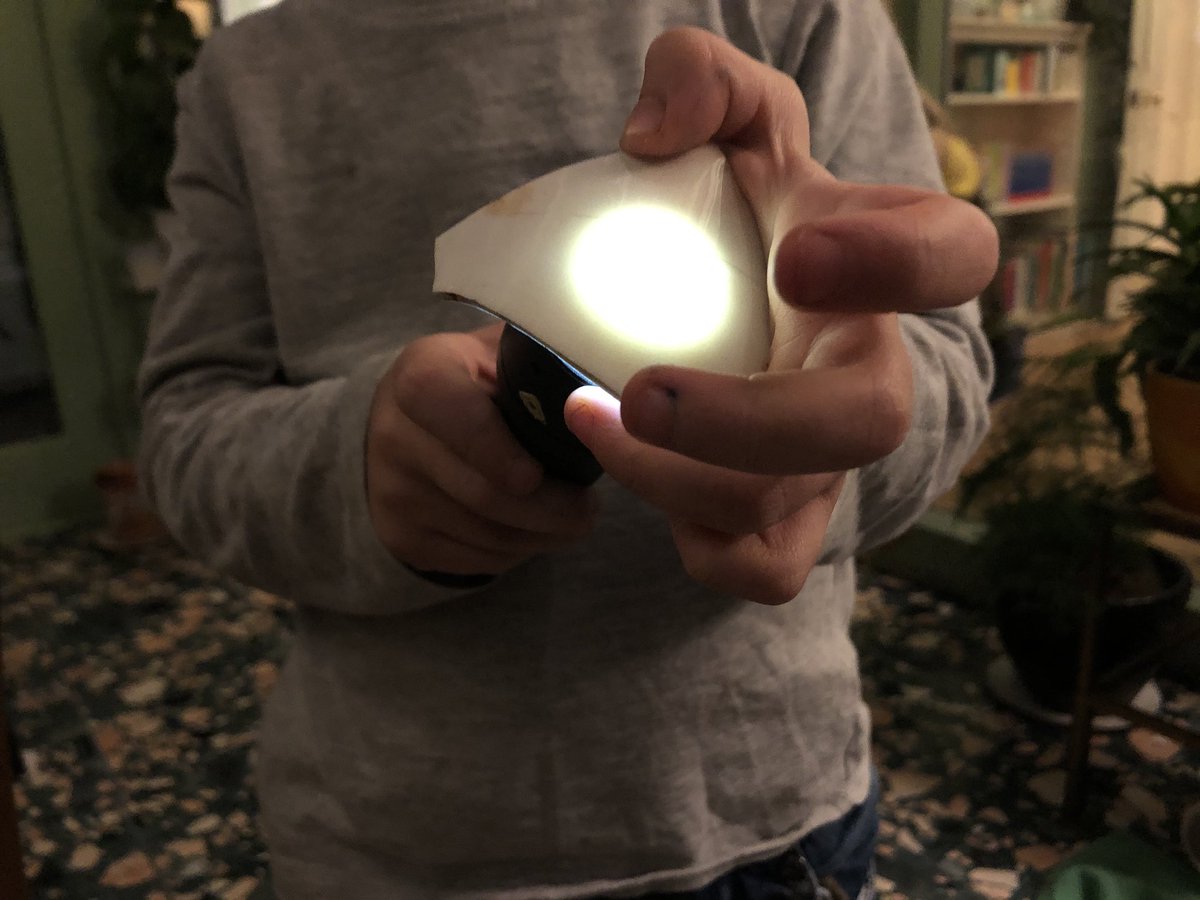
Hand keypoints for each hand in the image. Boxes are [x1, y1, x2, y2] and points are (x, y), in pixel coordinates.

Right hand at [367, 322, 595, 574]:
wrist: (404, 424)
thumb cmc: (475, 382)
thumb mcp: (499, 354)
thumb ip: (545, 362)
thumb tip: (614, 387)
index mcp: (421, 376)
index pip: (456, 417)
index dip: (497, 450)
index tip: (537, 475)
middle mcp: (394, 435)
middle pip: (483, 494)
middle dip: (549, 509)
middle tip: (589, 508)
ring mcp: (393, 493)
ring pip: (487, 534)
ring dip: (542, 535)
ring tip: (572, 517)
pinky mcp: (402, 538)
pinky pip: (478, 558)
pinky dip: (518, 550)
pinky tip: (534, 529)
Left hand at [566, 28, 997, 603]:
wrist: (730, 301)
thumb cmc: (741, 208)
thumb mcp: (726, 118)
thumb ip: (699, 79)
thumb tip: (653, 134)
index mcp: (878, 262)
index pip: (955, 255)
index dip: (899, 266)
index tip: (797, 257)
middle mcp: (868, 368)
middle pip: (867, 420)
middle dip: (748, 418)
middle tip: (641, 390)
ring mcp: (829, 456)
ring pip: (790, 505)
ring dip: (675, 479)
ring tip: (592, 417)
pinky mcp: (786, 516)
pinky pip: (764, 571)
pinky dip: (699, 544)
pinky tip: (644, 475)